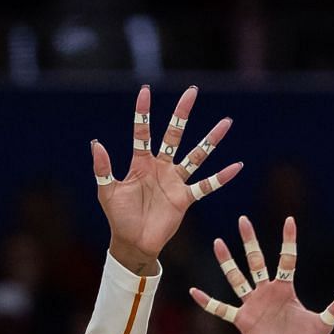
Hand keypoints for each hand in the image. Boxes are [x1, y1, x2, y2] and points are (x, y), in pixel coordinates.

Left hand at [94, 85, 241, 275]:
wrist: (133, 243)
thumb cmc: (118, 217)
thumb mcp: (107, 192)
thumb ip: (103, 169)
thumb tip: (97, 144)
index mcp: (140, 163)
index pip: (142, 132)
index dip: (143, 113)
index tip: (146, 91)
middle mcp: (160, 167)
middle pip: (174, 134)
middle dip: (182, 114)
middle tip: (192, 92)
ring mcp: (175, 181)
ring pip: (196, 156)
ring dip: (210, 141)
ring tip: (225, 123)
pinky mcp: (185, 198)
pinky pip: (206, 185)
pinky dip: (221, 178)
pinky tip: (236, 167)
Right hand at [187, 216, 333, 333]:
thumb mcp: (324, 323)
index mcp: (286, 289)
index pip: (287, 259)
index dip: (288, 240)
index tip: (289, 220)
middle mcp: (267, 292)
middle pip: (256, 261)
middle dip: (249, 241)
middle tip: (243, 219)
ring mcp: (252, 305)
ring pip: (237, 278)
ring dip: (227, 262)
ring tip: (218, 242)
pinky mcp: (242, 320)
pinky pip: (221, 309)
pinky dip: (207, 302)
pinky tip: (194, 291)